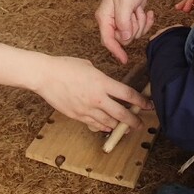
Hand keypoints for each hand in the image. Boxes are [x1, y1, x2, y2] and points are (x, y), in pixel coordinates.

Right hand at [33, 56, 150, 131]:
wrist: (45, 75)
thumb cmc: (65, 66)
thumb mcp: (89, 67)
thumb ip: (101, 78)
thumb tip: (107, 85)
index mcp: (102, 83)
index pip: (128, 95)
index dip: (141, 102)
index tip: (149, 105)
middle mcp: (97, 98)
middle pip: (122, 115)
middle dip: (134, 121)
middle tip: (140, 124)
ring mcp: (87, 109)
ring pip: (108, 123)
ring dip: (118, 126)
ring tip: (123, 127)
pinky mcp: (77, 116)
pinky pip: (94, 125)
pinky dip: (102, 127)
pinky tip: (106, 126)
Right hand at [96, 0, 153, 63]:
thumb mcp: (126, 2)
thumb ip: (124, 21)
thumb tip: (125, 38)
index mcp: (104, 17)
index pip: (107, 39)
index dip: (115, 51)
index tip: (124, 60)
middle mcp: (110, 21)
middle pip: (123, 38)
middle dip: (134, 27)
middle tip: (135, 13)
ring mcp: (120, 22)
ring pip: (133, 34)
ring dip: (140, 22)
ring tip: (138, 9)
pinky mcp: (130, 21)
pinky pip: (140, 29)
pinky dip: (146, 21)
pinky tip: (146, 12)